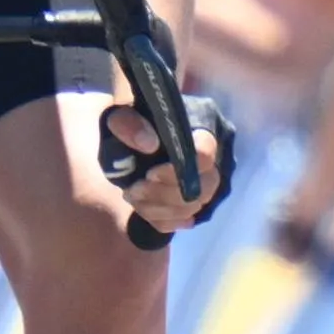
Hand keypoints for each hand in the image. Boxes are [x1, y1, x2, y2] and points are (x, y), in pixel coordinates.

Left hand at [97, 95, 235, 241]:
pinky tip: (141, 207)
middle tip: (134, 189)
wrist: (132, 137)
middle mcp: (212, 156)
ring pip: (193, 207)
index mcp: (202, 126)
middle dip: (164, 194)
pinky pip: (183, 220)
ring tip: (131, 195)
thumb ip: (128, 122)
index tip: (149, 173)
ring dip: (158, 208)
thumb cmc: (130, 120)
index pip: (205, 154)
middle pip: (203, 187)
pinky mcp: (193, 200)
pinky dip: (159, 219)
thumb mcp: (120, 112)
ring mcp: (205, 181)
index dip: (177, 170)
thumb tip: (148, 144)